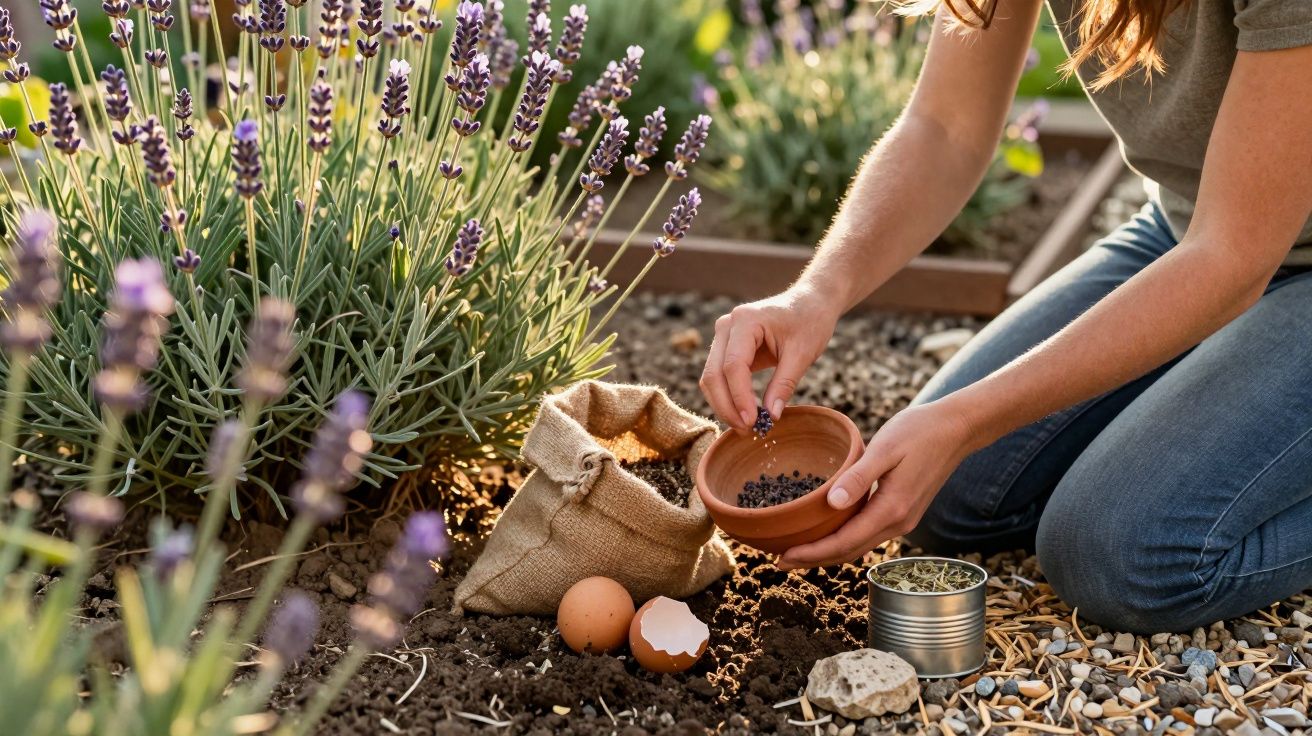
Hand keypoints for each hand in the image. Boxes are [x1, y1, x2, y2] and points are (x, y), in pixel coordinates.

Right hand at [700, 288, 839, 431]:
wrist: (810, 303)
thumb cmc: (809, 322)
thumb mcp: (803, 354)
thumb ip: (784, 384)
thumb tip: (772, 417)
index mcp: (745, 320)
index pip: (733, 366)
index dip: (740, 397)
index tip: (753, 422)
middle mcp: (727, 326)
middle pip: (713, 374)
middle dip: (727, 406)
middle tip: (747, 431)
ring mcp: (723, 336)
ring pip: (711, 378)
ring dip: (724, 405)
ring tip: (747, 426)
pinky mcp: (727, 347)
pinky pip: (719, 377)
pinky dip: (728, 397)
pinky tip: (745, 413)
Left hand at [778, 400, 976, 569]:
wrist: (956, 429)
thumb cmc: (919, 431)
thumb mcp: (885, 448)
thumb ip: (859, 477)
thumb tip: (831, 504)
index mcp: (891, 509)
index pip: (844, 543)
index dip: (811, 554)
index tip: (782, 558)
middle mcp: (898, 522)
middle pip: (849, 552)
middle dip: (814, 559)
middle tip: (779, 561)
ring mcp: (903, 520)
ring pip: (858, 546)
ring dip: (828, 552)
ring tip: (797, 551)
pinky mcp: (903, 512)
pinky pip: (867, 534)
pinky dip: (844, 539)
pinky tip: (827, 532)